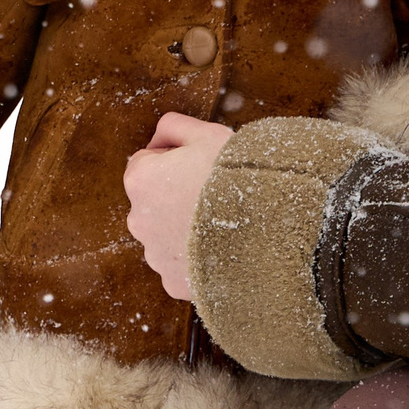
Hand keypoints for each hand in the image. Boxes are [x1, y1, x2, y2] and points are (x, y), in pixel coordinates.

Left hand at [123, 113, 233, 301]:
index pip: (146, 162)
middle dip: (175, 197)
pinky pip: (182, 267)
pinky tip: (223, 249)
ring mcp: (156, 255)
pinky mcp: (174, 282)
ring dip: (185, 230)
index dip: (174, 160)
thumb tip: (159, 138)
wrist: (270, 227)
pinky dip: (197, 260)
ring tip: (222, 224)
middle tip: (213, 196)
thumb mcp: (206, 134)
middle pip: (154, 202)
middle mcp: (138, 220)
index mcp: (140, 180)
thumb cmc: (237, 176)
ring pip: (167, 236)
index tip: (199, 166)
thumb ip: (173, 126)